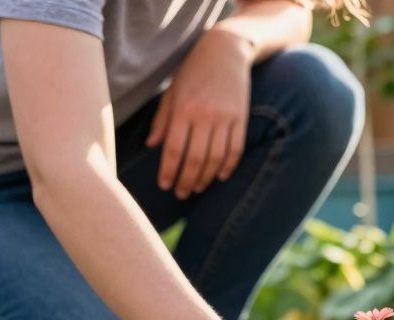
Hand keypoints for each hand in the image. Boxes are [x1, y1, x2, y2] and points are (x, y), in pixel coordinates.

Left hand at [147, 27, 253, 198]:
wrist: (226, 51)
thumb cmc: (193, 71)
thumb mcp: (172, 91)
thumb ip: (162, 119)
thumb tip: (152, 146)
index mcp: (183, 109)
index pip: (174, 149)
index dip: (169, 171)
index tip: (165, 185)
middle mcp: (205, 116)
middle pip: (195, 159)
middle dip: (187, 180)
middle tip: (181, 194)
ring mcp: (225, 118)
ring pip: (216, 158)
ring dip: (206, 177)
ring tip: (197, 188)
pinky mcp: (241, 119)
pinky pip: (235, 150)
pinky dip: (228, 167)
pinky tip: (219, 177)